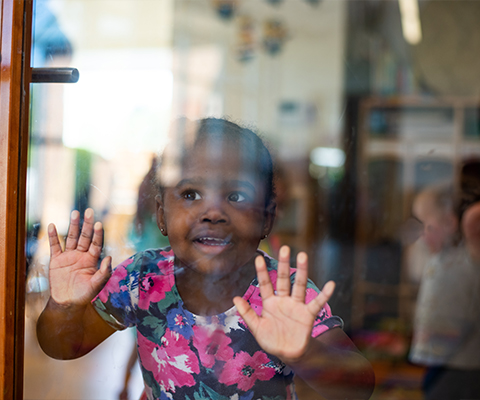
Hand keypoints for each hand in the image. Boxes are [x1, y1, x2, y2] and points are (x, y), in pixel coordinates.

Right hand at [47, 208, 111, 307]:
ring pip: (71, 237)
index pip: (96, 243)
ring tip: (75, 213)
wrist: (66, 303)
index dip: (98, 234)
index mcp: (92, 260)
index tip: (99, 223)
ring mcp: (69, 256)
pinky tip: (52, 225)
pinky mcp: (56, 260)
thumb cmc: (84, 295)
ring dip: (73, 225)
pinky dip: (53, 236)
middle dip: (87, 224)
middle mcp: (81, 255)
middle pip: (85, 236)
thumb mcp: (96, 285)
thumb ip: (103, 272)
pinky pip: (55, 246)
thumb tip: (109, 258)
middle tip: (89, 210)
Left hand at [233, 246, 334, 364]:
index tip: (258, 258)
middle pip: (284, 279)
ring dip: (302, 271)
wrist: (288, 354)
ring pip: (299, 285)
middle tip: (284, 248)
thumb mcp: (256, 328)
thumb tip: (234, 298)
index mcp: (270, 302)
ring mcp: (296, 305)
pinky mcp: (308, 315)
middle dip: (283, 264)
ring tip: (303, 255)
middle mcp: (284, 300)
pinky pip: (317, 303)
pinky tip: (330, 285)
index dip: (262, 272)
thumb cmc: (271, 340)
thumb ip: (247, 313)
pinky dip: (324, 295)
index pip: (266, 284)